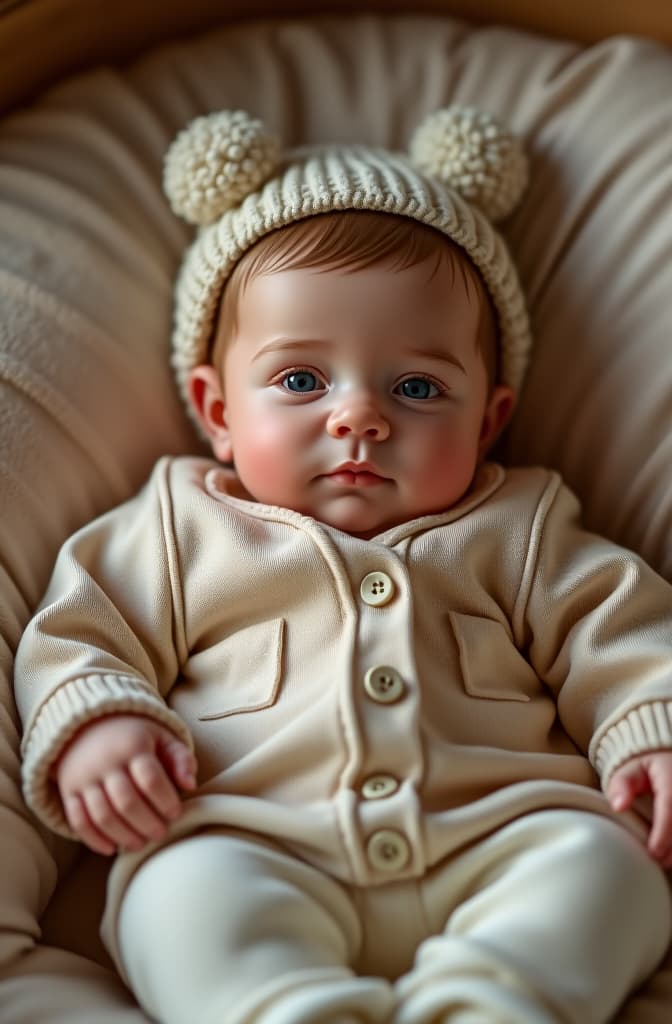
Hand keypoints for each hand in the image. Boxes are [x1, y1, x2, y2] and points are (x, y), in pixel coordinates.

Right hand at [54, 714, 196, 855]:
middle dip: (147, 824)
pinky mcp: (68, 791)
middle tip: (161, 834)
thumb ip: (181, 758)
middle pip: (127, 802)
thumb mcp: (161, 736)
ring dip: (124, 836)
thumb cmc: (134, 736)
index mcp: (132, 746)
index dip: (165, 801)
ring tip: (141, 844)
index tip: (176, 814)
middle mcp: (105, 762)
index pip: (150, 779)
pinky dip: (94, 839)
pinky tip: (112, 849)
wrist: (87, 724)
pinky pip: (78, 820)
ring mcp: (84, 778)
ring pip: (103, 815)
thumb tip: (190, 786)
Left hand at [608, 751, 671, 866]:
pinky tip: (671, 853)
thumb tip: (618, 807)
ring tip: (664, 860)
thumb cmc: (647, 768)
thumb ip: (621, 785)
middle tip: (657, 860)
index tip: (653, 851)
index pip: (671, 806)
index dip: (664, 832)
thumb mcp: (630, 769)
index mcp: (671, 778)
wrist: (669, 761)